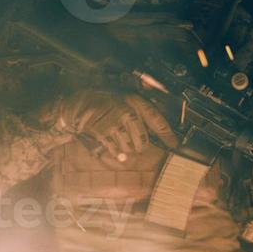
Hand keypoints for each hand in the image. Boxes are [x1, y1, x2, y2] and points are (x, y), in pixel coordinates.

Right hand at [45, 89, 177, 158]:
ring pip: (129, 149)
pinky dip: (114, 151)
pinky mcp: (103, 135)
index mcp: (134, 102)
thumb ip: (145, 113)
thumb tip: (165, 133)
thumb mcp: (126, 99)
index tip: (174, 144)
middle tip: (130, 138)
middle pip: (143, 143)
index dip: (168, 135)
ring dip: (125, 147)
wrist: (77, 104)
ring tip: (116, 136)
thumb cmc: (104, 101)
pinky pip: (116, 152)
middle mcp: (126, 113)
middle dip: (138, 144)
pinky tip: (108, 141)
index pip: (157, 121)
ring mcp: (114, 125)